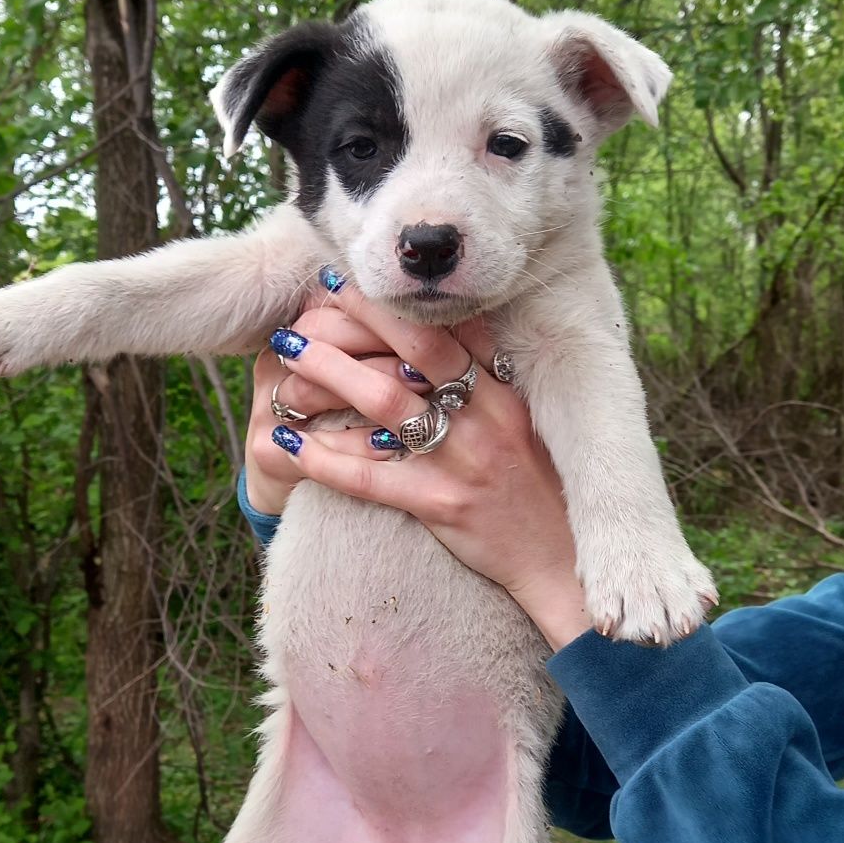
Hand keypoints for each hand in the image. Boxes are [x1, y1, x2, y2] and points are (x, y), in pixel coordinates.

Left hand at [244, 281, 592, 650]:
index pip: (448, 326)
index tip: (348, 284)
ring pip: (384, 400)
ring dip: (328, 373)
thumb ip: (486, 378)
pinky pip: (369, 477)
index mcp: (506, 387)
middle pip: (414, 346)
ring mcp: (464, 458)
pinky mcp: (442, 504)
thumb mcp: (522, 421)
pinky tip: (288, 443)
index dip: (393, 302)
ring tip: (285, 359)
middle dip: (356, 320)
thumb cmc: (535, 485)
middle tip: (305, 310)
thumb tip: (438, 333)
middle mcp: (488, 413)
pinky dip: (323, 457)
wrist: (558, 558)